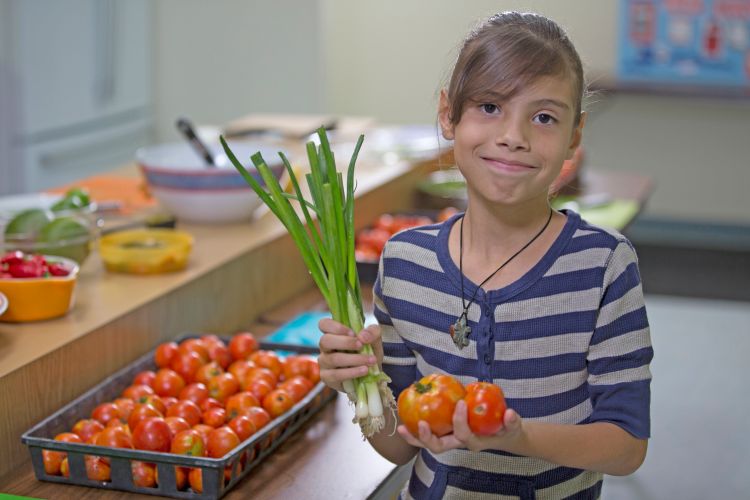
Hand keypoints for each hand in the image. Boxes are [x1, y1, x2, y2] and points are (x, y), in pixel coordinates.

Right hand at [317, 318, 380, 392]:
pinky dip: (352, 372)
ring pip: (333, 359)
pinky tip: (364, 370)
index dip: (336, 327)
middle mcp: (326, 347)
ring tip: (370, 360)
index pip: (324, 324)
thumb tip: (362, 336)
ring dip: (354, 359)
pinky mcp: (327, 378)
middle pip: (325, 341)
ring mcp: (324, 362)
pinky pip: (336, 375)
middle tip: (361, 345)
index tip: (352, 333)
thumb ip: (372, 332)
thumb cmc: (368, 352)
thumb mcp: (374, 339)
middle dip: (345, 342)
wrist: (371, 374)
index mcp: (334, 333)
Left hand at [396, 400, 523, 453]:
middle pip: (440, 447)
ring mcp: (451, 439)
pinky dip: (416, 430)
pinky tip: (405, 419)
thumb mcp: (513, 425)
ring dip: (414, 437)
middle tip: (419, 424)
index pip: (464, 434)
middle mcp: (460, 443)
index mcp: (475, 442)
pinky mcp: (446, 433)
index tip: (461, 403)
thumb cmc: (506, 428)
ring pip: (430, 443)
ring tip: (401, 428)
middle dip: (428, 438)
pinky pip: (429, 434)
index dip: (460, 421)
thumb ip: (512, 421)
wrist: (503, 434)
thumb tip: (511, 414)